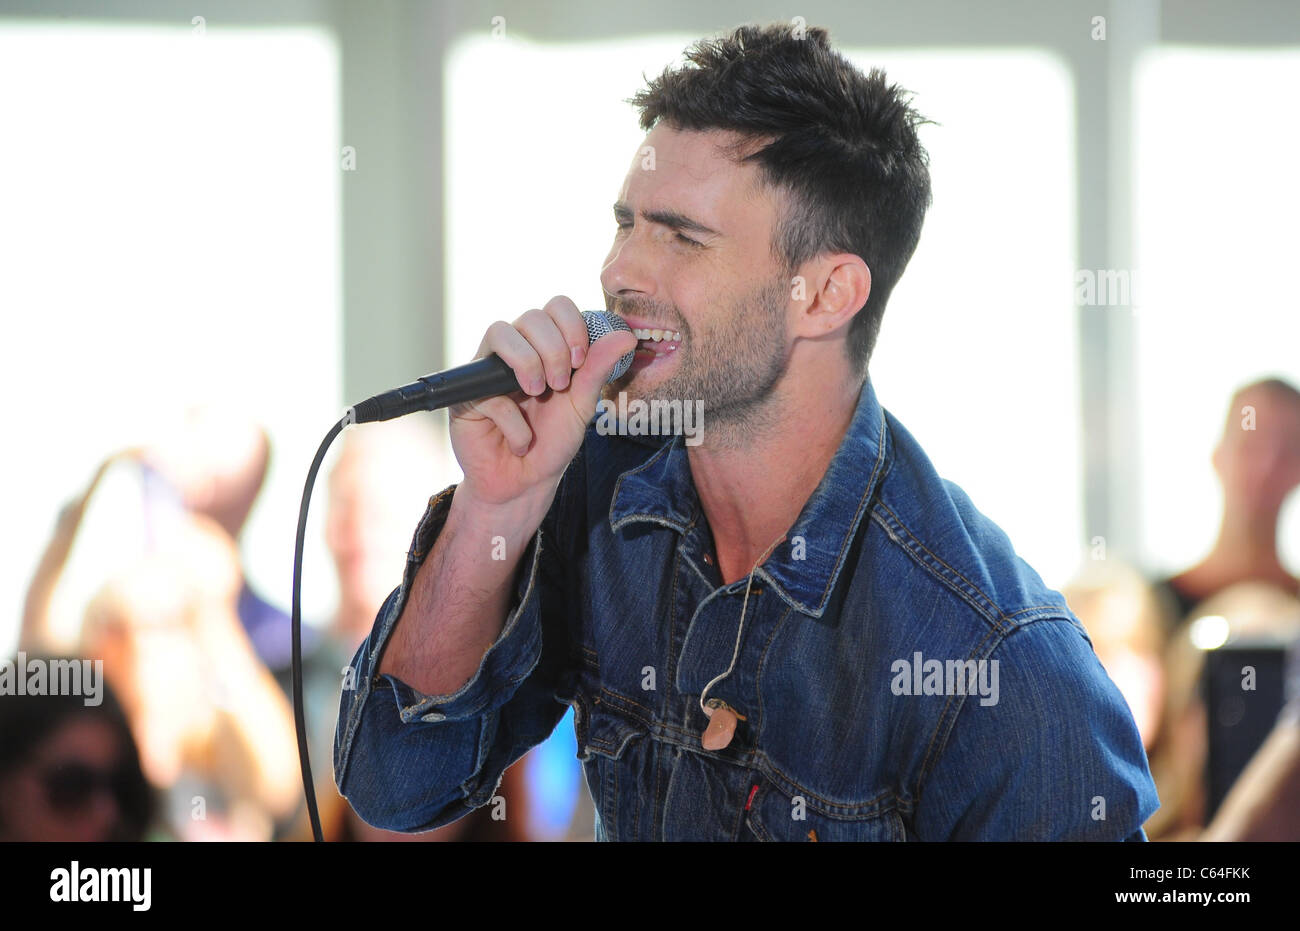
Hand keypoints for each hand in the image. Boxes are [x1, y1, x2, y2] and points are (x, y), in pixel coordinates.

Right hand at [448, 296, 635, 510]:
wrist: (525, 482)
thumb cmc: (551, 441)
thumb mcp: (581, 404)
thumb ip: (598, 369)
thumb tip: (626, 336)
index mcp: (545, 347)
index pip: (556, 307)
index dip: (571, 325)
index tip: (580, 360)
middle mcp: (514, 350)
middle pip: (530, 316)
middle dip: (552, 350)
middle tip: (559, 385)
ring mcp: (486, 369)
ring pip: (500, 332)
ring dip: (527, 363)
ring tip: (536, 394)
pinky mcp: (466, 396)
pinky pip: (488, 390)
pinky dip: (513, 421)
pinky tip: (520, 440)